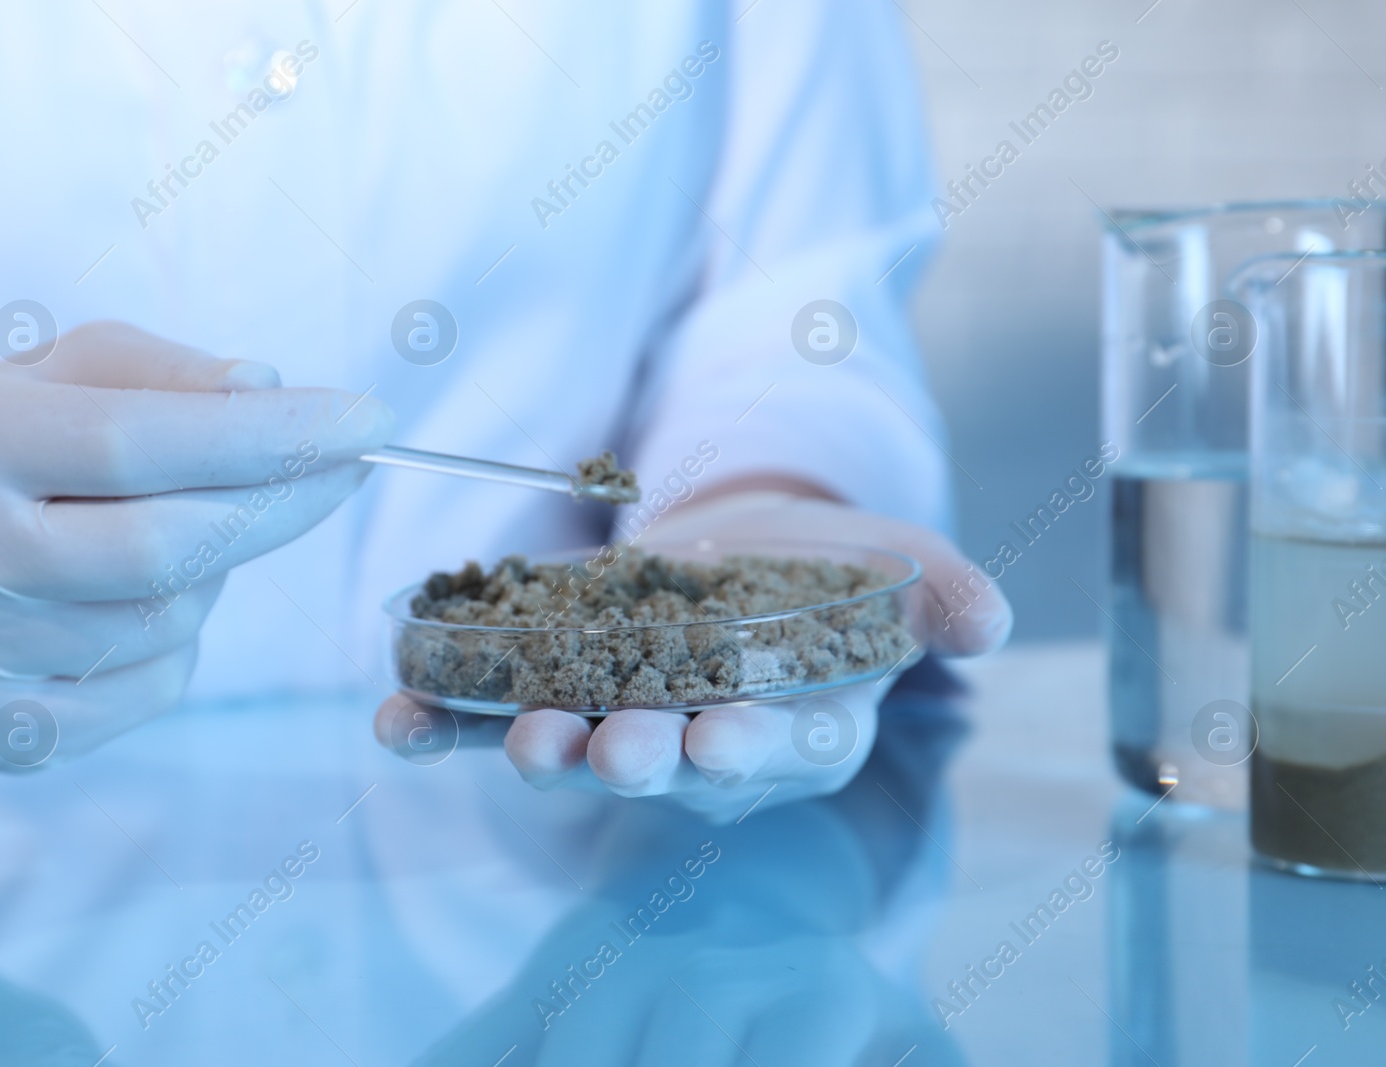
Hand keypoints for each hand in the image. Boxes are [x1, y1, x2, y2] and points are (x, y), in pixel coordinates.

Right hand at [0, 322, 392, 766]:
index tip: (372, 421)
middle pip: (173, 547)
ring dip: (215, 569)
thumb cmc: (9, 450)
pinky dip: (181, 639)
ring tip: (171, 528)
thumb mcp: (64, 377)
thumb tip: (268, 390)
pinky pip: (158, 683)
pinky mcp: (0, 734)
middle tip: (346, 469)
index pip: (144, 440)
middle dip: (286, 503)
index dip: (272, 435)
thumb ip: (166, 372)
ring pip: (175, 616)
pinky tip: (131, 599)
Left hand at [377, 491, 1008, 819]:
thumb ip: (937, 591)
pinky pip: (491, 721)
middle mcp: (706, 745)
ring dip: (545, 751)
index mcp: (799, 724)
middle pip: (675, 766)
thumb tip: (990, 622)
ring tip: (519, 737)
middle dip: (640, 761)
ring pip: (583, 752)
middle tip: (606, 752)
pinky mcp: (554, 697)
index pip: (787, 749)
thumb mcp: (894, 564)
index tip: (725, 739)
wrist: (741, 550)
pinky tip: (395, 719)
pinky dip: (442, 725)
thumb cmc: (826, 567)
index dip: (757, 750)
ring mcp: (624, 724)